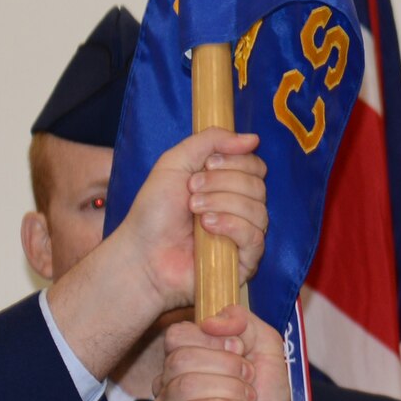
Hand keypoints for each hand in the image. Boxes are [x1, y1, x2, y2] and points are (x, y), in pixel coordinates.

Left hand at [46, 129, 265, 378]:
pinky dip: (232, 226)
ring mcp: (243, 236)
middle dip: (222, 183)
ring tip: (194, 211)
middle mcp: (240, 209)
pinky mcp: (244, 262)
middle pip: (258, 185)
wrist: (141, 253)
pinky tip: (207, 227)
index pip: (255, 166)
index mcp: (228, 186)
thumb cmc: (154, 212)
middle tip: (191, 192)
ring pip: (258, 209)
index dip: (234, 161)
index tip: (206, 166)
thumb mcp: (176, 162)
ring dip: (222, 203)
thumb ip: (210, 141)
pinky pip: (255, 237)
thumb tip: (253, 138)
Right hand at [153, 305, 310, 400]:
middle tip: (249, 381)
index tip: (240, 352)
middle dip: (227, 369)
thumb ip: (241, 319)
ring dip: (228, 392)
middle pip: (181, 359)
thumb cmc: (265, 389)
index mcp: (185, 352)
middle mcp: (168, 376)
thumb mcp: (264, 342)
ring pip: (185, 386)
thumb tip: (210, 321)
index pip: (178, 334)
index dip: (215, 342)